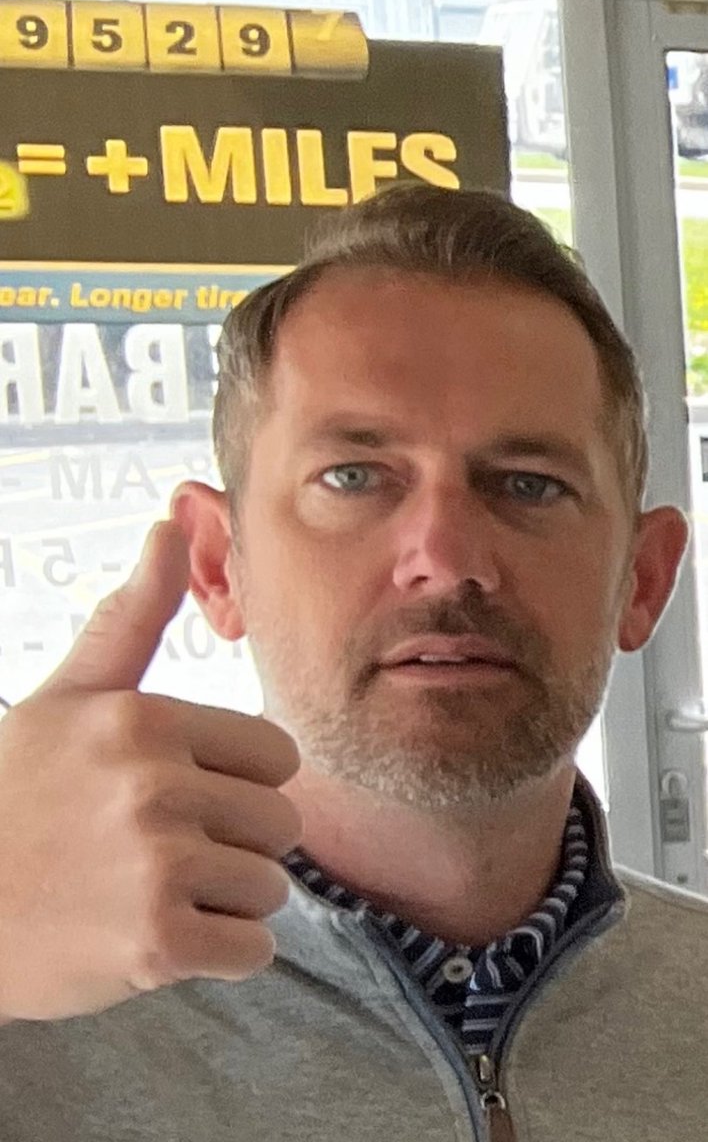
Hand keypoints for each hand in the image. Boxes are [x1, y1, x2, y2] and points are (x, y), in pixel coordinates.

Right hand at [0, 520, 300, 1020]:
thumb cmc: (14, 794)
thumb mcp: (67, 694)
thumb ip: (132, 615)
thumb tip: (171, 523)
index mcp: (146, 720)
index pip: (277, 755)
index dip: (240, 781)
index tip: (188, 795)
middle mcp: (156, 786)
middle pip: (281, 823)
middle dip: (236, 842)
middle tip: (166, 851)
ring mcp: (156, 867)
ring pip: (268, 888)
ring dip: (224, 901)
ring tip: (155, 892)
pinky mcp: (155, 944)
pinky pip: (250, 950)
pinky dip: (217, 954)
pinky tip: (161, 936)